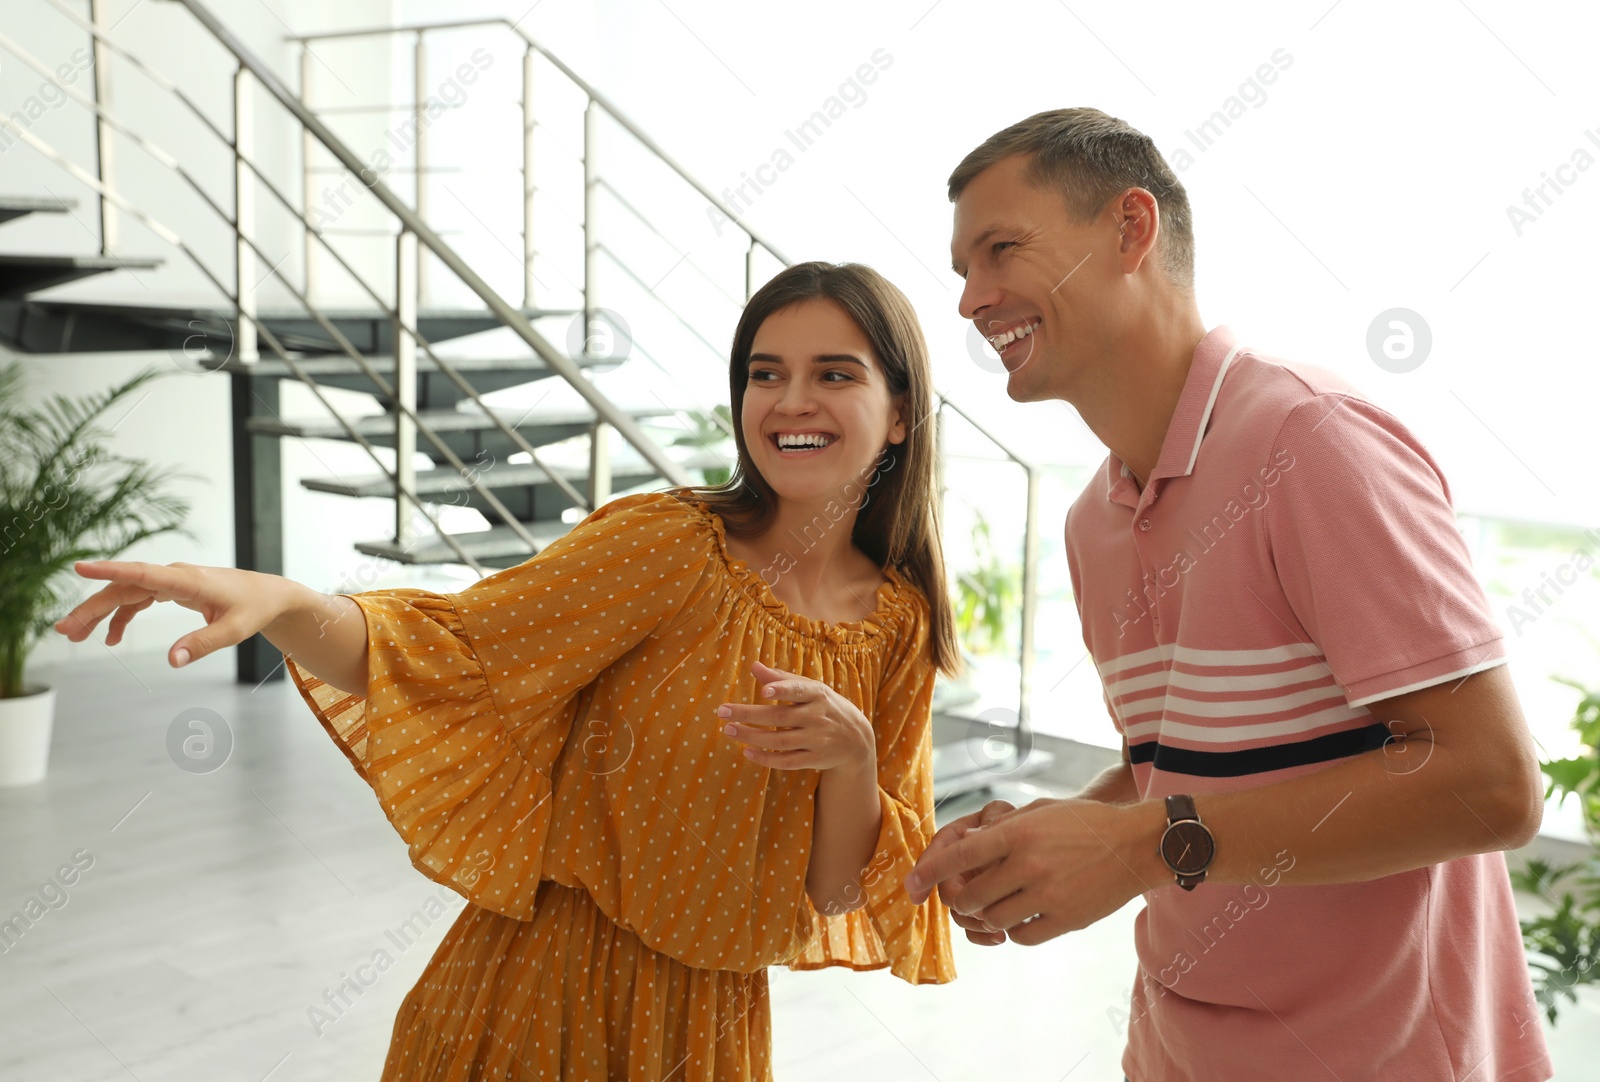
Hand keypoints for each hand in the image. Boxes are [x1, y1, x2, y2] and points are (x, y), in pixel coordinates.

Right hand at [54, 560, 295, 668]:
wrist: (270, 595)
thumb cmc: (253, 608)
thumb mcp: (233, 630)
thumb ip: (202, 644)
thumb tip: (171, 662)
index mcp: (186, 580)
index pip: (141, 572)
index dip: (109, 570)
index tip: (79, 568)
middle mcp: (174, 576)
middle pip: (123, 588)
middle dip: (91, 608)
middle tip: (64, 630)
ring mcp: (171, 581)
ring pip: (125, 593)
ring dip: (100, 614)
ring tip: (74, 636)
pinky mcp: (172, 589)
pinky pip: (138, 600)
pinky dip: (123, 617)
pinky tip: (112, 639)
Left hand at [718, 660, 874, 772]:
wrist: (856, 738)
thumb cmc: (824, 706)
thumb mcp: (810, 689)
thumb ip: (782, 678)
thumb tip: (754, 665)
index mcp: (817, 694)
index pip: (799, 690)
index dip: (782, 690)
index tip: (764, 691)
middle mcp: (817, 717)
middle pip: (779, 717)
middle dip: (748, 714)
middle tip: (722, 711)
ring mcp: (816, 740)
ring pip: (779, 741)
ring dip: (751, 736)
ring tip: (728, 730)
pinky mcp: (814, 759)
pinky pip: (786, 761)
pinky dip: (766, 759)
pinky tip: (746, 751)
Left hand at [903, 797, 1165, 945]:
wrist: (1136, 845)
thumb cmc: (1084, 823)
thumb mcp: (1039, 811)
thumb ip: (1001, 829)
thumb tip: (963, 846)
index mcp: (1019, 832)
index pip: (960, 855)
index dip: (930, 872)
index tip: (912, 886)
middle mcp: (1030, 864)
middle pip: (971, 897)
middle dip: (960, 901)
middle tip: (963, 898)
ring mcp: (1048, 894)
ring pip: (994, 920)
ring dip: (986, 916)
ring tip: (997, 904)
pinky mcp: (1066, 919)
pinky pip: (1022, 936)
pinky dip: (1014, 931)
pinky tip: (1022, 916)